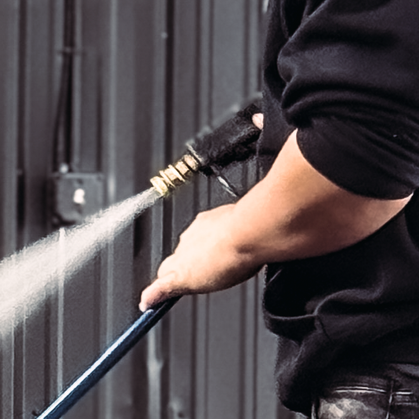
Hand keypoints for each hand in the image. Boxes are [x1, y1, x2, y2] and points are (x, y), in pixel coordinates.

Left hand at [139, 131, 409, 311]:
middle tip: (186, 266)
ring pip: (174, 266)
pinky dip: (155, 295)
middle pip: (186, 247)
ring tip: (162, 286)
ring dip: (172, 275)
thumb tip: (260, 116)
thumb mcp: (268, 179)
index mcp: (215, 216)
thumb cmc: (271, 212)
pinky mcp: (186, 276)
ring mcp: (190, 255)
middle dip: (186, 256)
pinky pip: (164, 288)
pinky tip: (147, 302)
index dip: (205, 236)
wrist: (259, 230)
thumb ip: (265, 153)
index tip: (209, 242)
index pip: (203, 227)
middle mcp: (198, 232)